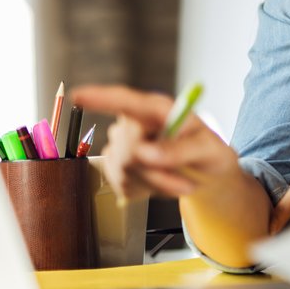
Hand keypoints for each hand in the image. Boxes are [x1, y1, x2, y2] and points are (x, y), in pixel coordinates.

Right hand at [72, 85, 241, 202]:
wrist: (205, 174)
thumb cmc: (209, 154)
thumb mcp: (210, 150)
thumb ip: (182, 149)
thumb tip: (147, 153)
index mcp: (158, 109)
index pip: (126, 100)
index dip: (101, 98)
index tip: (79, 96)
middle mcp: (135, 122)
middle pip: (128, 148)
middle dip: (157, 173)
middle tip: (186, 185)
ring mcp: (122, 144)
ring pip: (124, 171)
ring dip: (155, 184)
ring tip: (178, 180)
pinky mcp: (116, 167)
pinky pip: (122, 185)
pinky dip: (146, 191)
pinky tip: (161, 183)